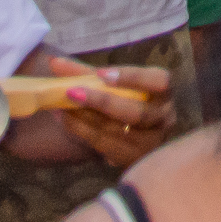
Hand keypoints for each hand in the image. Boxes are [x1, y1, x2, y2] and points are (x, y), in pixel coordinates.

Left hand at [29, 49, 173, 169]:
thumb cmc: (125, 100)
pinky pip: (104, 145)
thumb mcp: (114, 84)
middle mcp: (164, 119)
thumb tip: (55, 62)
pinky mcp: (132, 159)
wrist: (136, 136)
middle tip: (71, 91)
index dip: (131, 77)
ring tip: (61, 104)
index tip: (100, 74)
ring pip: (116, 131)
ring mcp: (150, 143)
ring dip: (84, 117)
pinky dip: (81, 130)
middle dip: (101, 101)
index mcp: (165, 93)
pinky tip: (65, 119)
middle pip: (135, 112)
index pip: (158, 81)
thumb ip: (88, 73)